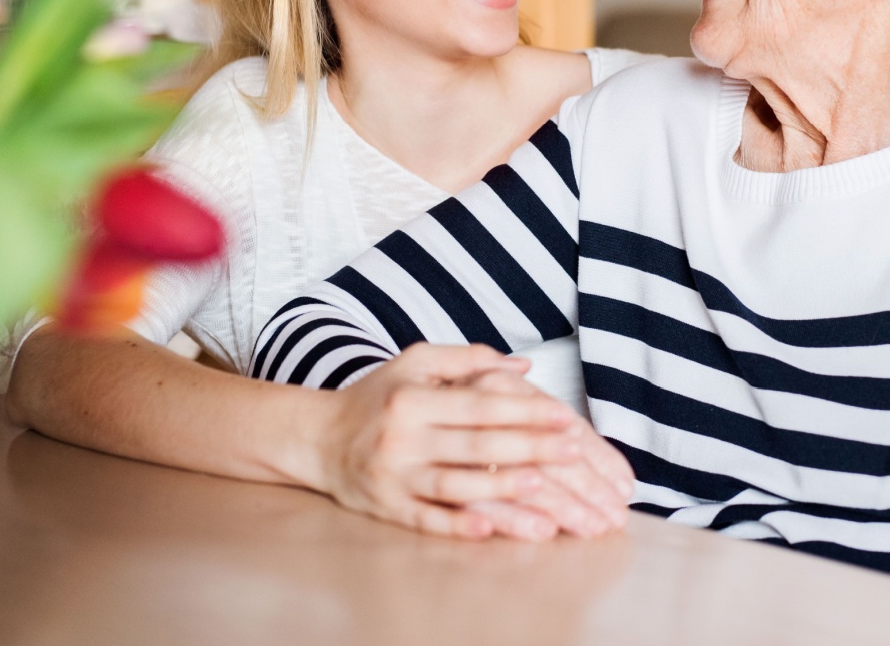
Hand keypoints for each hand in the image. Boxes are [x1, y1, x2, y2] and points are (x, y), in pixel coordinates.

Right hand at [307, 344, 629, 539]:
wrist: (317, 438)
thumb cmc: (376, 398)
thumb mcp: (414, 363)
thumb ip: (468, 359)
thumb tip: (523, 364)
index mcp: (413, 398)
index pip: (480, 405)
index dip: (525, 410)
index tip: (566, 416)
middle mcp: (403, 437)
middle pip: (475, 444)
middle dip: (528, 446)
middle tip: (573, 451)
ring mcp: (394, 476)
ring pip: (455, 484)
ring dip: (500, 487)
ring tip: (543, 487)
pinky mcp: (386, 508)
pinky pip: (426, 519)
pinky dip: (457, 525)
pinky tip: (489, 530)